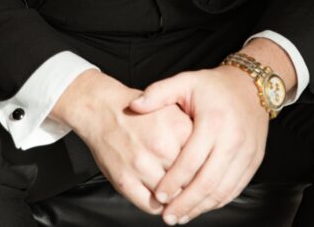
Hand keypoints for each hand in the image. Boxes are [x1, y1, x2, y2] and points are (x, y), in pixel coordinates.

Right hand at [51, 69, 192, 214]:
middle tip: (191, 186)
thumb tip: (211, 155)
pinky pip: (150, 206)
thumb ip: (191, 130)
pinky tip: (158, 195)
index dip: (205, 169)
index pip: (203, 160)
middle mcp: (161, 146)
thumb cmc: (140, 111)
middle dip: (191, 185)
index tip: (205, 171)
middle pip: (189, 180)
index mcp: (177, 127)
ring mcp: (141, 165)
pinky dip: (157, 205)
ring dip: (175, 199)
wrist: (102, 109)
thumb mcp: (171, 108)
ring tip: (175, 193)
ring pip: (171, 197)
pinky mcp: (125, 181)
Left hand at [129, 64, 269, 223]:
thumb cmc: (213, 86)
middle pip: (208, 181)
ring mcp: (246, 152)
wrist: (250, 86)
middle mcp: (233, 139)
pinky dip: (217, 201)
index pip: (191, 160)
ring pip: (223, 190)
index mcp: (214, 121)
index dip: (174, 180)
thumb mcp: (185, 82)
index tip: (158, 194)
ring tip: (181, 216)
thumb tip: (133, 106)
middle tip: (167, 216)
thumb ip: (158, 94)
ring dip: (201, 207)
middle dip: (186, 203)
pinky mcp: (254, 161)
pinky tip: (201, 206)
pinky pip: (235, 188)